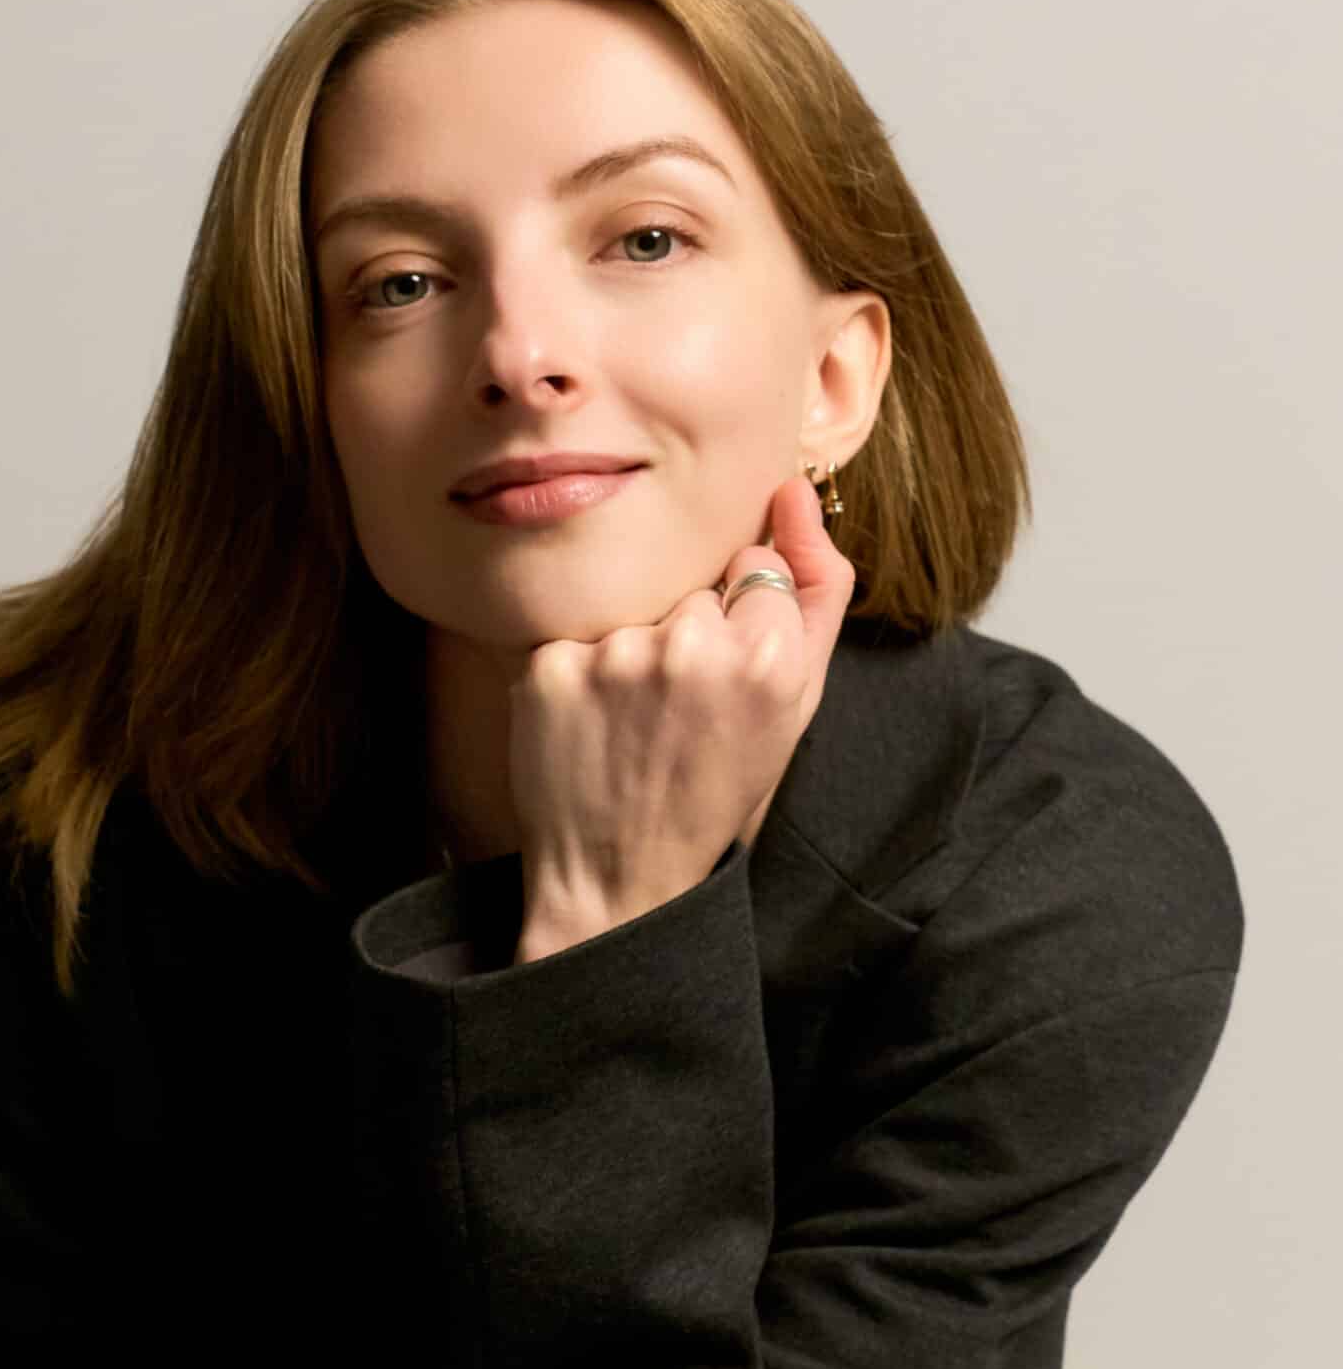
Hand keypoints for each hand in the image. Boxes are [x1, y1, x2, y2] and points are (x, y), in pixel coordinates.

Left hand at [510, 473, 854, 959]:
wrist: (619, 878)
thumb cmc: (717, 789)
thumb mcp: (797, 705)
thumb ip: (818, 591)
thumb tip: (795, 490)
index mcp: (770, 658)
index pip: (755, 565)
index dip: (742, 620)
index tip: (729, 678)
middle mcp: (694, 647)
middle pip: (692, 584)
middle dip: (688, 631)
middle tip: (679, 711)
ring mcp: (615, 655)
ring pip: (633, 604)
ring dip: (631, 649)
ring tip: (633, 720)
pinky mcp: (550, 667)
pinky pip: (573, 631)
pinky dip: (577, 669)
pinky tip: (590, 722)